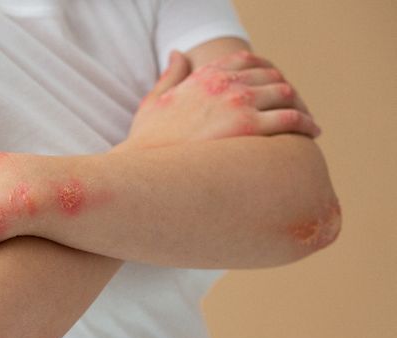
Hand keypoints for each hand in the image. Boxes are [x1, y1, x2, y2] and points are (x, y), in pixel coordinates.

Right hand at [120, 49, 319, 149]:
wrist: (145, 166)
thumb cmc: (147, 142)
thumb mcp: (154, 101)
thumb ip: (171, 75)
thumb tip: (178, 53)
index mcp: (204, 76)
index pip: (245, 60)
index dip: (265, 71)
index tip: (274, 86)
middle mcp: (224, 83)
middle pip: (271, 76)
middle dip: (285, 91)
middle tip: (295, 109)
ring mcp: (238, 103)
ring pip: (285, 94)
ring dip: (300, 106)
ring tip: (308, 122)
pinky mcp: (249, 127)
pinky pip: (290, 118)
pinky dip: (306, 123)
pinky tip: (311, 133)